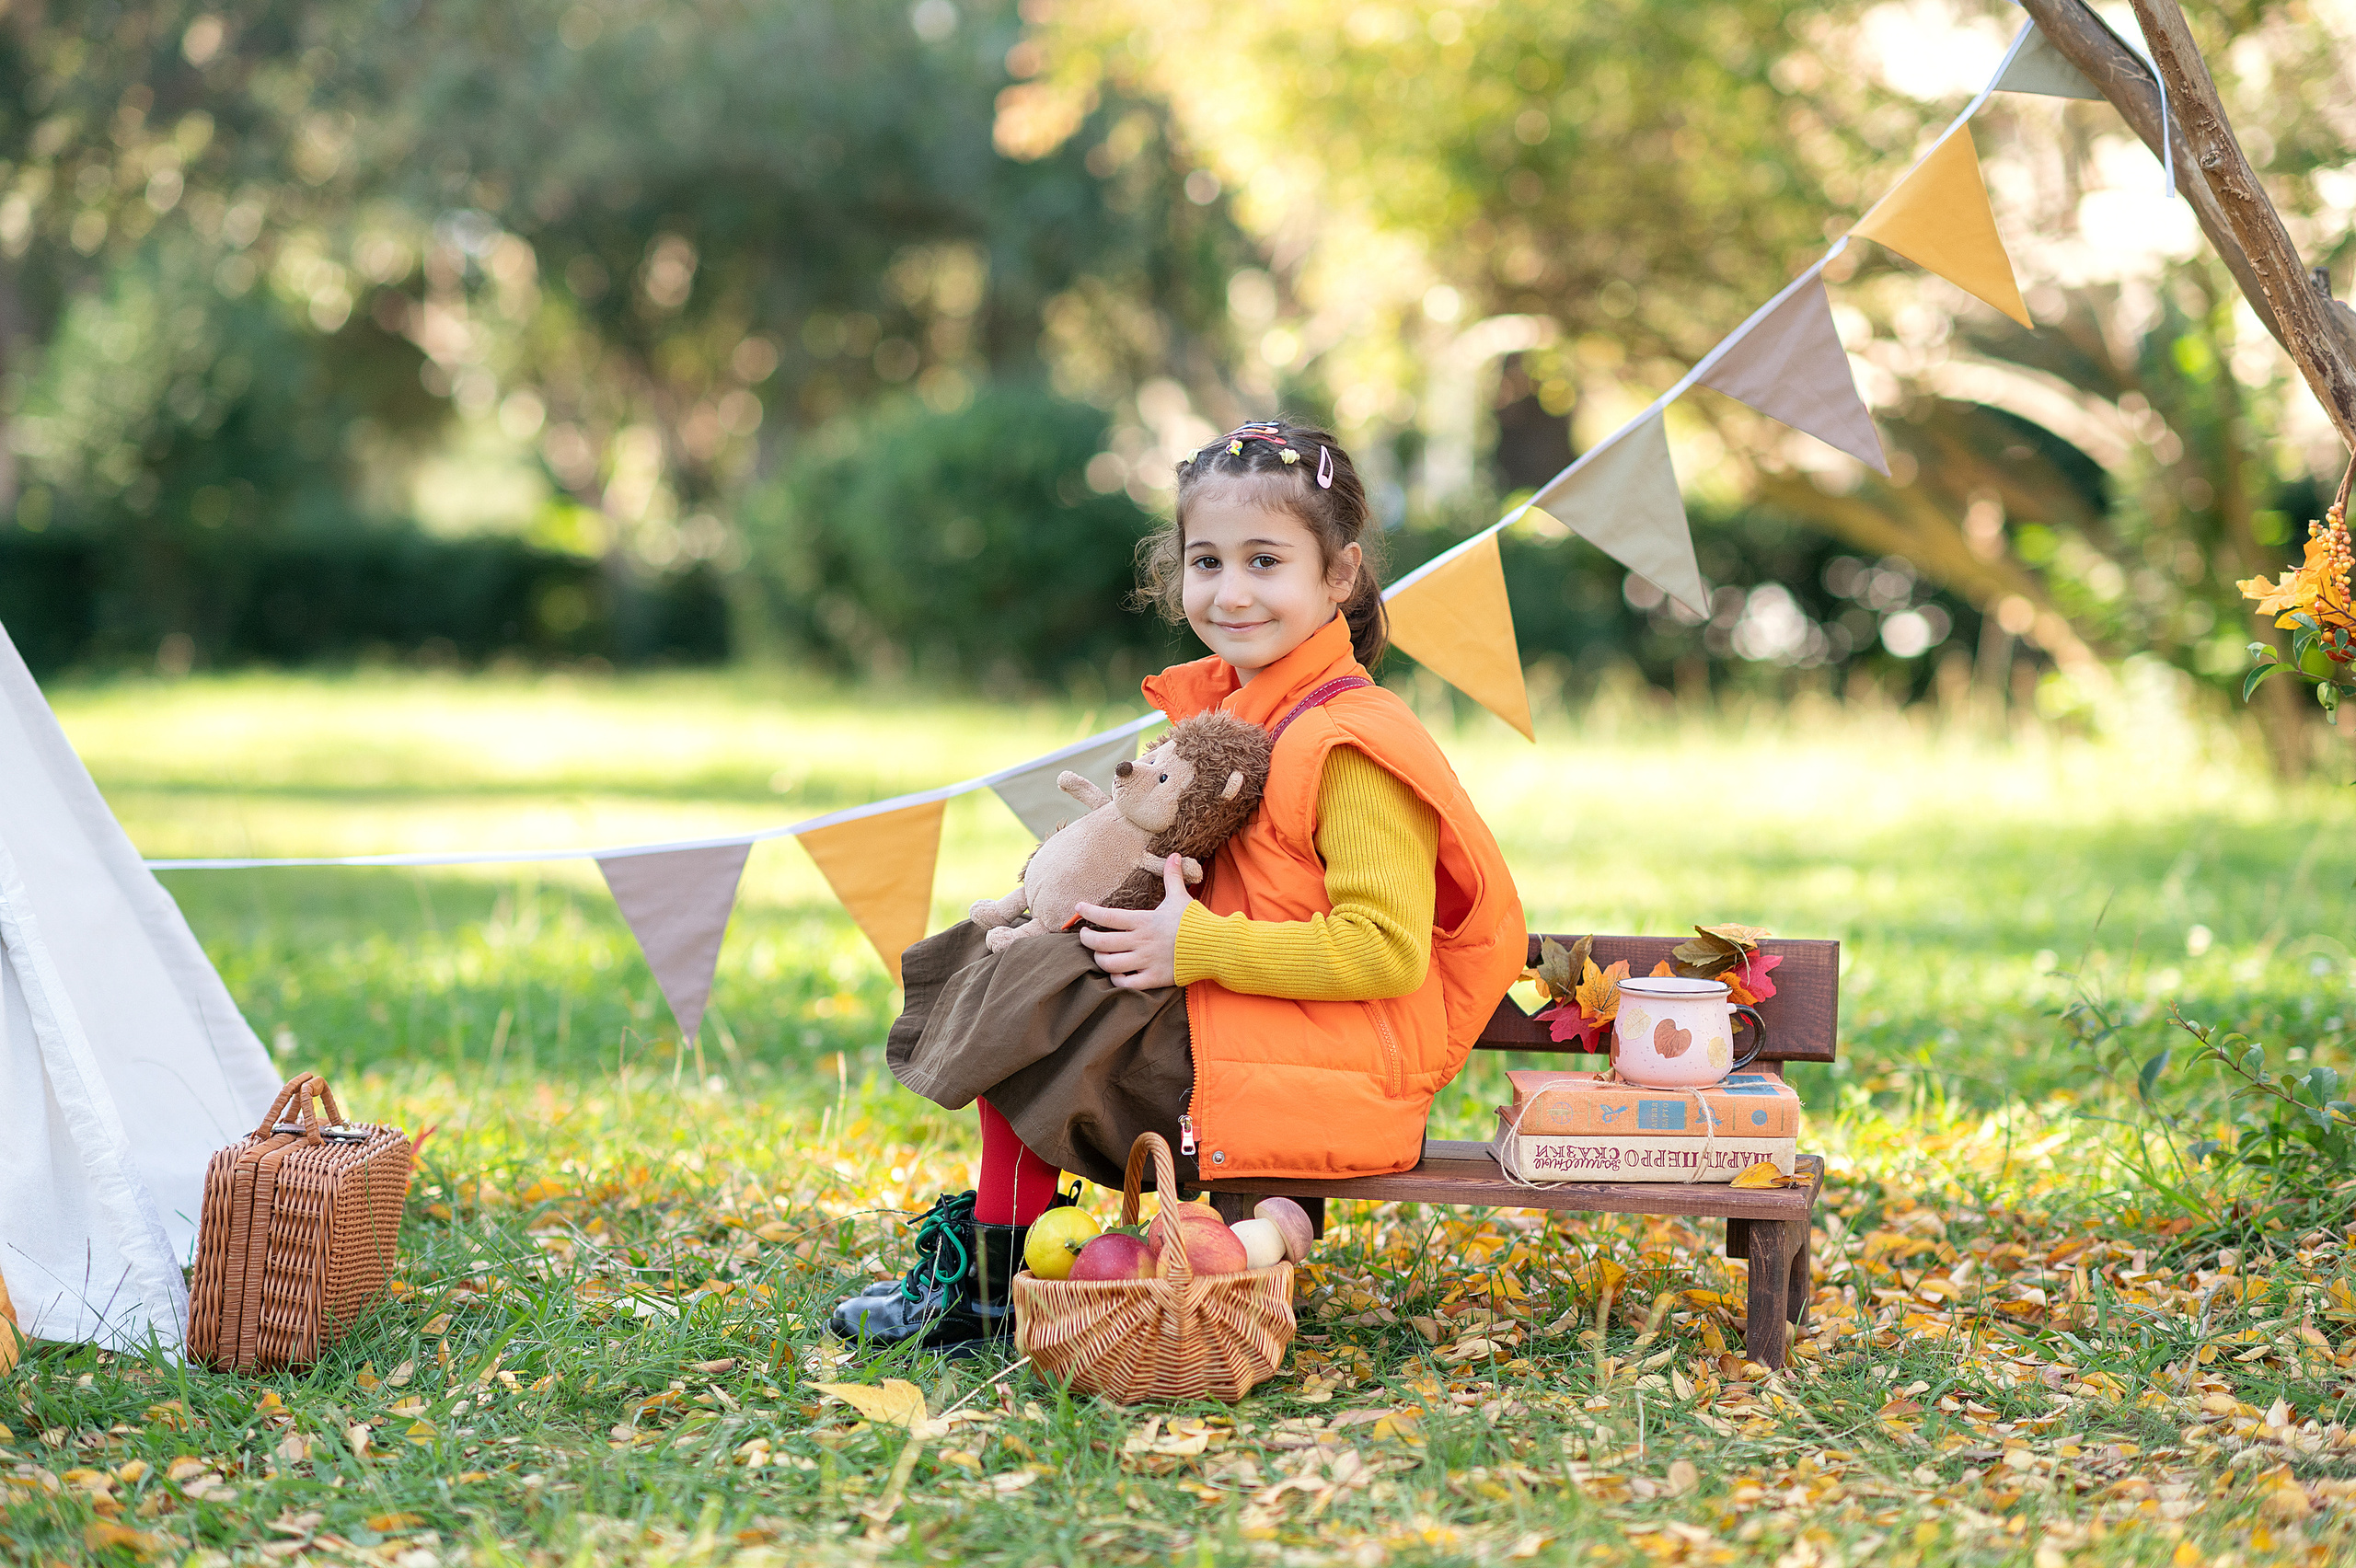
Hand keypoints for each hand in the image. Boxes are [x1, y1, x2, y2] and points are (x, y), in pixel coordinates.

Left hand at [1074, 854, 1191, 990]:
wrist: (1215, 946)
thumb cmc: (1196, 921)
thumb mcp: (1181, 897)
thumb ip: (1172, 877)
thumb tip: (1175, 855)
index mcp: (1143, 921)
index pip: (1107, 916)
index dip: (1089, 912)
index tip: (1078, 908)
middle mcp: (1140, 941)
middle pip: (1101, 942)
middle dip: (1087, 939)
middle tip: (1084, 935)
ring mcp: (1146, 961)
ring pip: (1109, 964)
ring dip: (1099, 959)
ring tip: (1099, 954)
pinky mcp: (1154, 978)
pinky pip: (1126, 983)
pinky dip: (1117, 979)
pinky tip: (1117, 973)